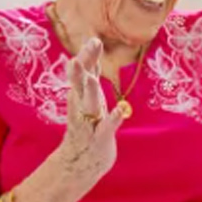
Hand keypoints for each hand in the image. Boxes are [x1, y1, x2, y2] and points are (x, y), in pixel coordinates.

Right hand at [56, 38, 123, 184]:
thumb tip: (91, 46)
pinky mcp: (99, 138)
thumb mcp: (89, 96)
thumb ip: (89, 72)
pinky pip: (107, 127)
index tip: (93, 39)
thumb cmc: (89, 125)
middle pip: (79, 84)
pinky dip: (113, 118)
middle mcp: (82, 107)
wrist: (82, 162)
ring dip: (90, 92)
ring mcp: (90, 123)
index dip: (87, 57)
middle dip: (81, 69)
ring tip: (93, 79)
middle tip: (81, 54)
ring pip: (89, 105)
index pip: (83, 72)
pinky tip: (122, 110)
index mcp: (82, 95)